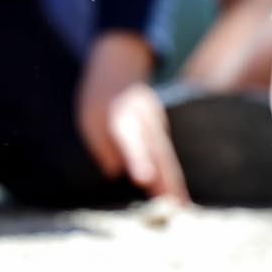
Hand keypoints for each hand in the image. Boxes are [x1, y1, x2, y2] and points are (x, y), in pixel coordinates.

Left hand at [75, 32, 188, 203]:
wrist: (119, 63)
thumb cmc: (98, 96)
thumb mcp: (89, 116)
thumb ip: (101, 143)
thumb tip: (114, 172)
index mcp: (122, 112)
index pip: (130, 137)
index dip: (138, 158)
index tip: (144, 179)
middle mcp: (145, 117)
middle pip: (157, 151)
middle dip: (166, 181)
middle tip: (174, 208)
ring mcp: (157, 121)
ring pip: (166, 156)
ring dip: (174, 183)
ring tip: (181, 208)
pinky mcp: (161, 129)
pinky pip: (167, 156)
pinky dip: (173, 177)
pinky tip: (178, 197)